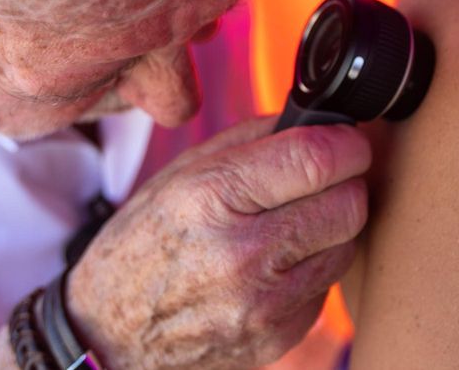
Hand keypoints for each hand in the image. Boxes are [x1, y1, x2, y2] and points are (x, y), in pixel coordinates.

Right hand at [64, 116, 370, 369]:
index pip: (317, 159)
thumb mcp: (180, 175)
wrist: (111, 336)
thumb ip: (251, 141)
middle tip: (323, 180)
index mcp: (211, 197)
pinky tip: (277, 264)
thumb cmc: (145, 244)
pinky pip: (326, 286)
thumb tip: (317, 121)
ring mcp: (263, 303)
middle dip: (344, 184)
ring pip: (347, 245)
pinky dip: (312, 269)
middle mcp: (242, 253)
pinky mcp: (279, 337)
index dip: (346, 143)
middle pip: (348, 203)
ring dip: (332, 228)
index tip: (347, 141)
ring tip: (293, 223)